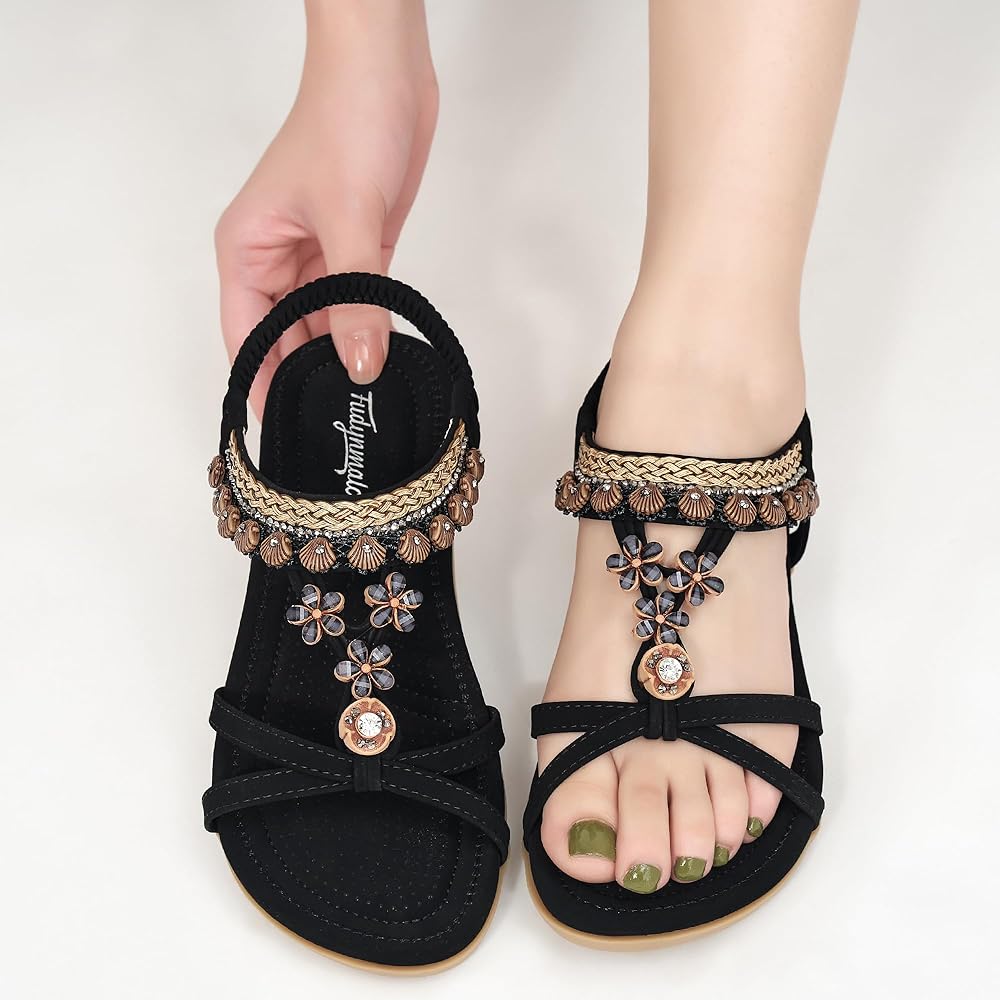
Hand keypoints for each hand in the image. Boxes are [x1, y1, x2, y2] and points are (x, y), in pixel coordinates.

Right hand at [215, 1, 437, 417]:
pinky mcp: (358, 252)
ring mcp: (319, 258)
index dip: (261, 382)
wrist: (388, 70)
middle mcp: (279, 261)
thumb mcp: (348, 216)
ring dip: (342, 357)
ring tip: (362, 403)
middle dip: (308, 377)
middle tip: (338, 425)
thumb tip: (361, 366)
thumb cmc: (345, 122)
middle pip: (286, 337)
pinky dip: (368, 331)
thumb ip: (356, 297)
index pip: (246, 334)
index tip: (283, 430)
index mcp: (249, 250)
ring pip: (324, 326)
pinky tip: (381, 362)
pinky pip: (357, 306)